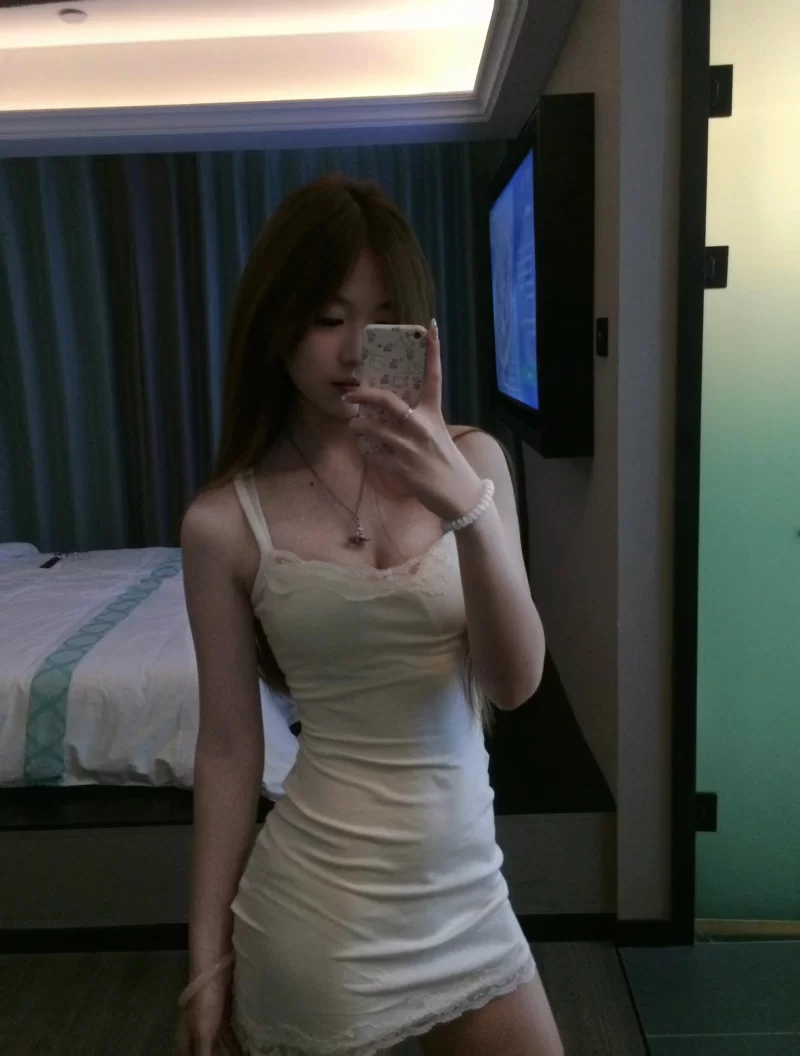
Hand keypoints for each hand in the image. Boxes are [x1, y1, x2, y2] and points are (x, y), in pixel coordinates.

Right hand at [176, 971, 234, 1055]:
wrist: (215, 971)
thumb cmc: (204, 1004)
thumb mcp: (202, 1034)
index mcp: (186, 1044)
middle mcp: (197, 1038)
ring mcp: (212, 1027)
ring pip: (221, 1051)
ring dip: (230, 1055)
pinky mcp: (225, 1018)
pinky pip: (231, 1039)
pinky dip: (238, 1047)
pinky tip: (248, 1052)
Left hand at [344, 320, 482, 521]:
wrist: (459, 495)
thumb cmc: (448, 463)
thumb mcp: (437, 434)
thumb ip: (417, 421)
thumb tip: (391, 414)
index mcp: (433, 414)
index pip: (434, 376)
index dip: (433, 350)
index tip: (431, 326)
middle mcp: (420, 426)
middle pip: (387, 401)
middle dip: (363, 395)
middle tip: (349, 394)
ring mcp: (409, 447)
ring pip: (372, 429)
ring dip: (358, 426)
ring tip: (354, 426)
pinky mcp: (400, 468)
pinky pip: (373, 455)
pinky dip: (368, 453)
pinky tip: (369, 453)